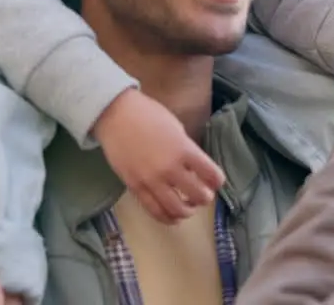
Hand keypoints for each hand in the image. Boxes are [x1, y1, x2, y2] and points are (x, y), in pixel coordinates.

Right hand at [92, 88, 224, 223]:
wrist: (116, 116)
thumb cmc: (148, 115)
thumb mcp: (176, 128)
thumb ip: (187, 149)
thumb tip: (195, 167)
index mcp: (185, 150)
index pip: (212, 175)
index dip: (217, 181)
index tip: (216, 182)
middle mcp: (170, 169)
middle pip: (198, 195)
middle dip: (205, 198)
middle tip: (204, 195)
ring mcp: (152, 181)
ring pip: (177, 209)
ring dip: (187, 211)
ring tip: (188, 207)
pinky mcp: (135, 188)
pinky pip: (154, 210)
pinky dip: (167, 218)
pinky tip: (172, 217)